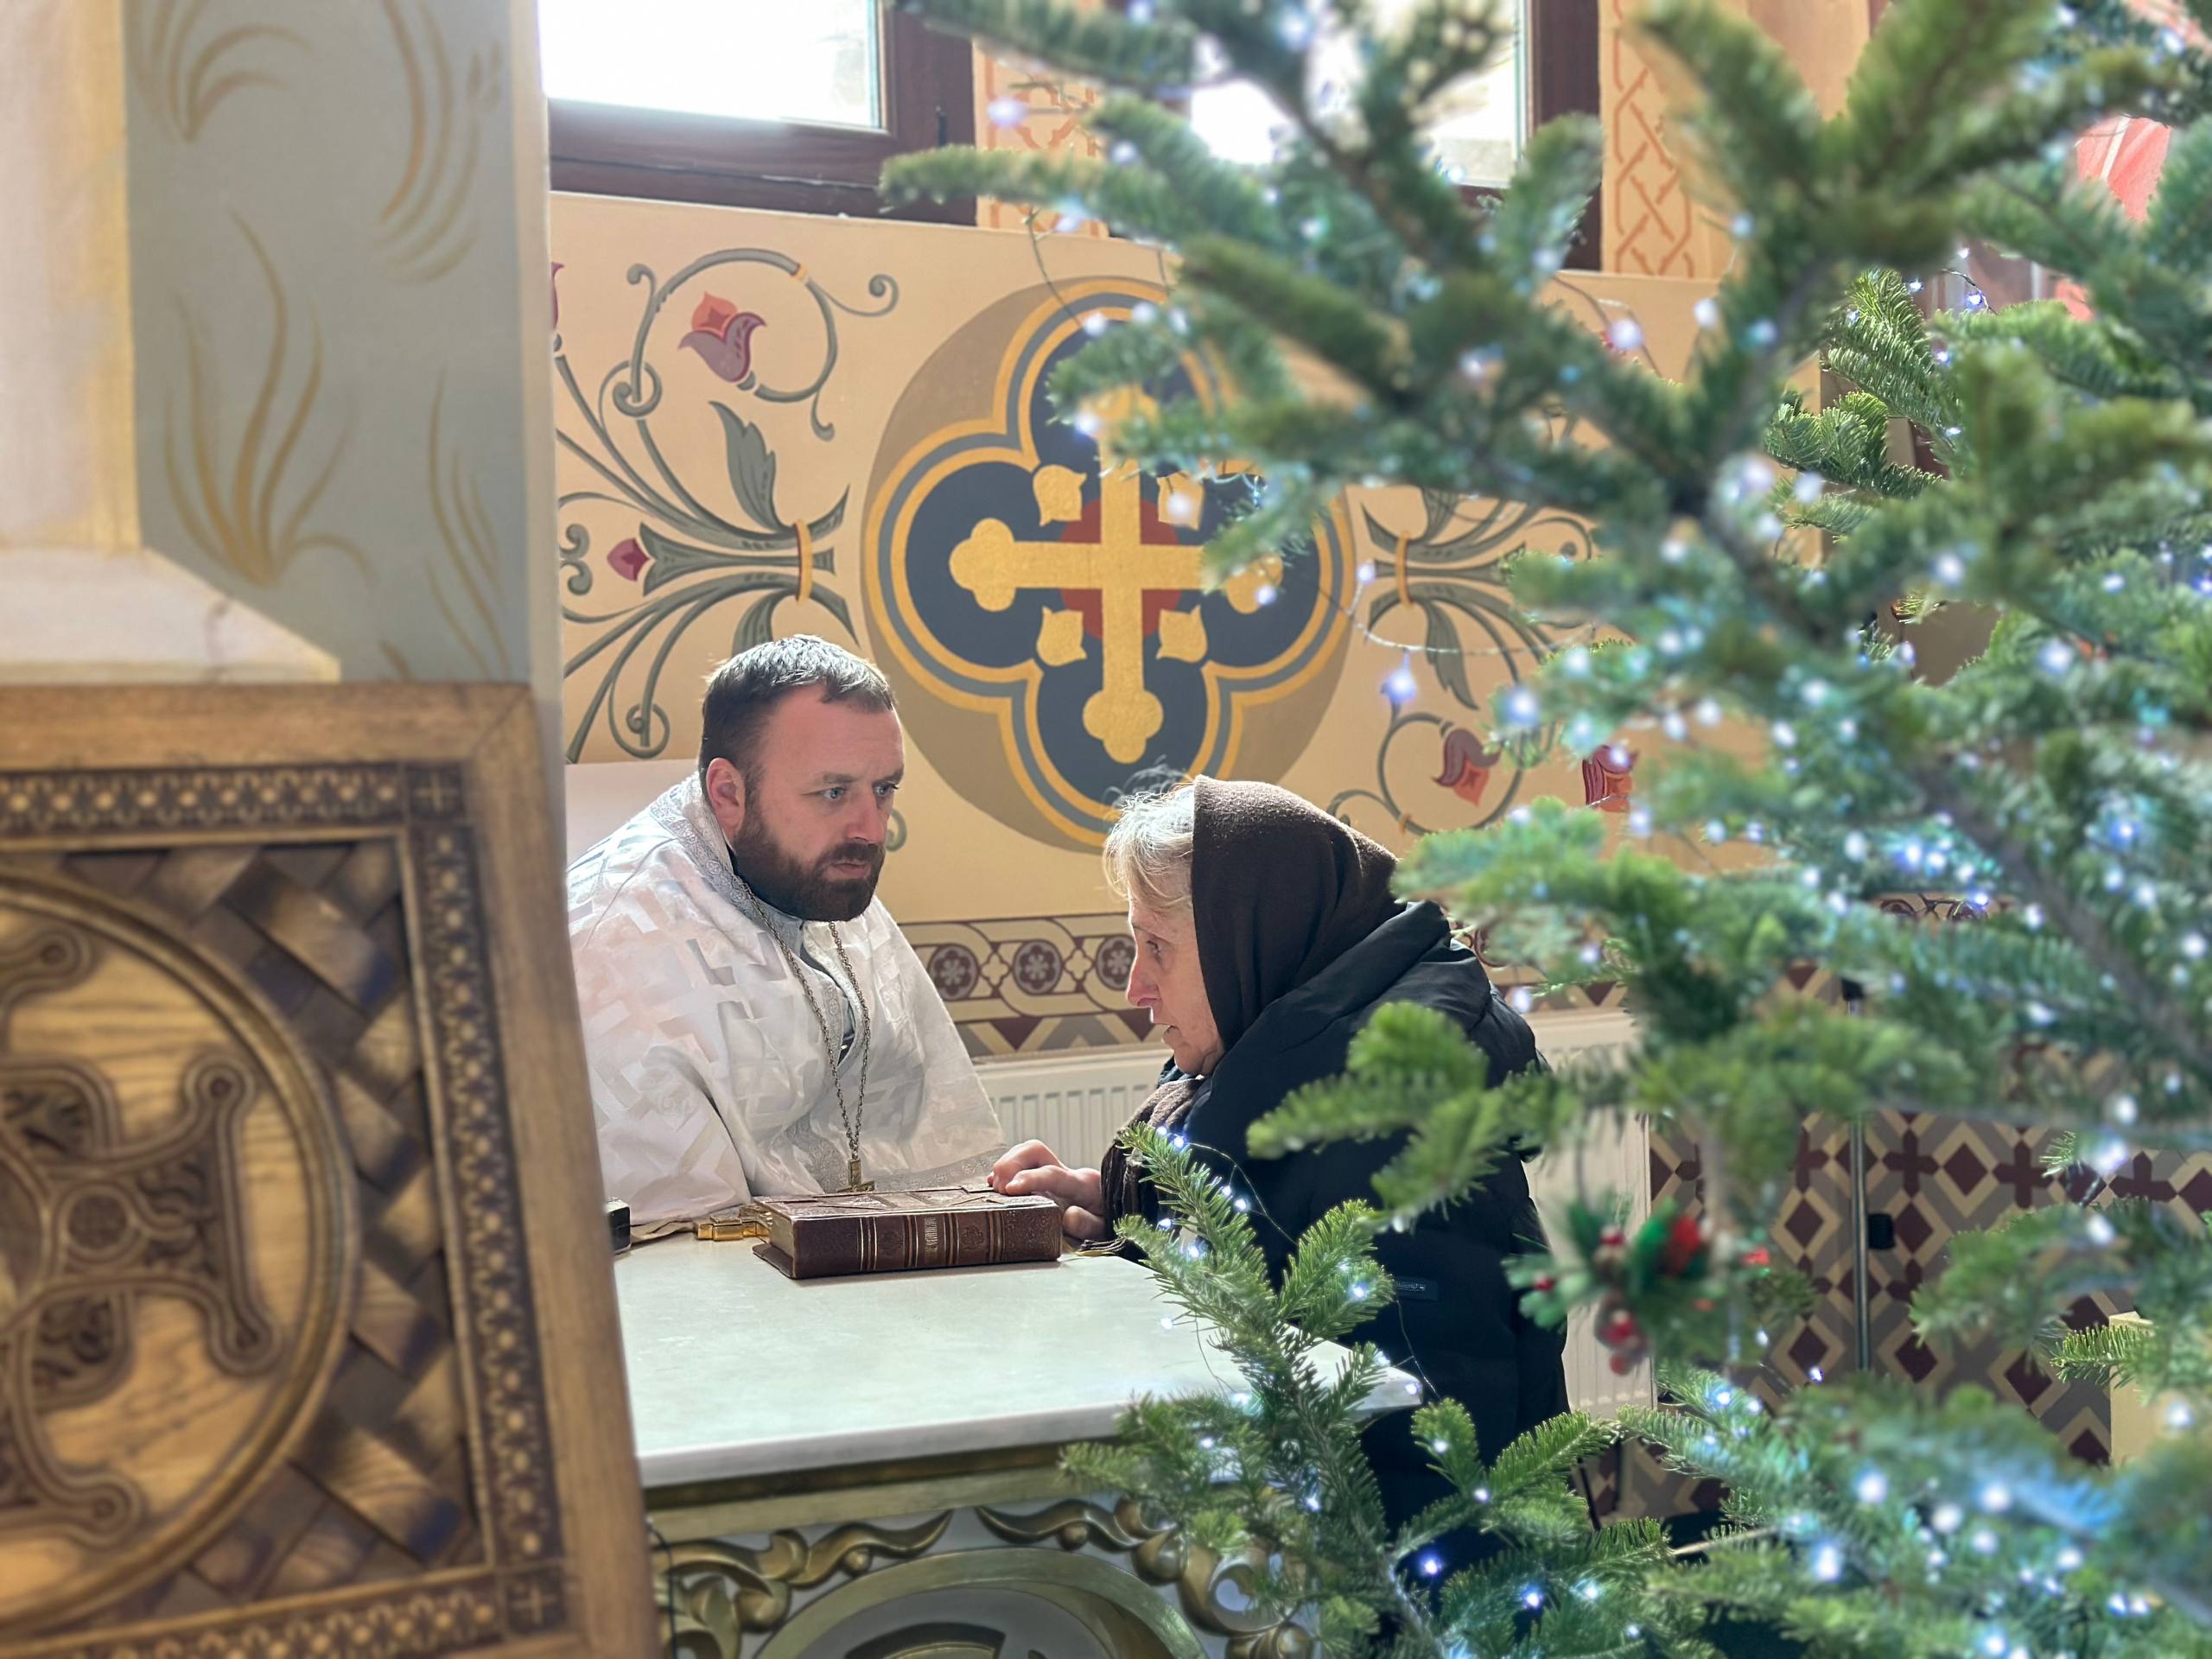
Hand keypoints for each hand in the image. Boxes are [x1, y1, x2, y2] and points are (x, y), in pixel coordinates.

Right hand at [990, 1140, 1107, 1239]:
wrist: (1113, 1215)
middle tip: (1000, 1188)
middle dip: (1011, 1163)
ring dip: (1005, 1167)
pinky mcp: (1043, 1176)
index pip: (1053, 1174)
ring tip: (996, 1189)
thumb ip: (1088, 1225)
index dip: (1029, 1178)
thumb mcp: (1103, 1231)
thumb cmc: (1107, 1224)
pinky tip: (996, 1186)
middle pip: (1035, 1150)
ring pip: (1025, 1153)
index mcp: (1083, 1186)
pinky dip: (1005, 1171)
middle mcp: (1067, 1172)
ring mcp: (1054, 1171)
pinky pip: (1020, 1163)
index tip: (1009, 1189)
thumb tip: (1069, 1216)